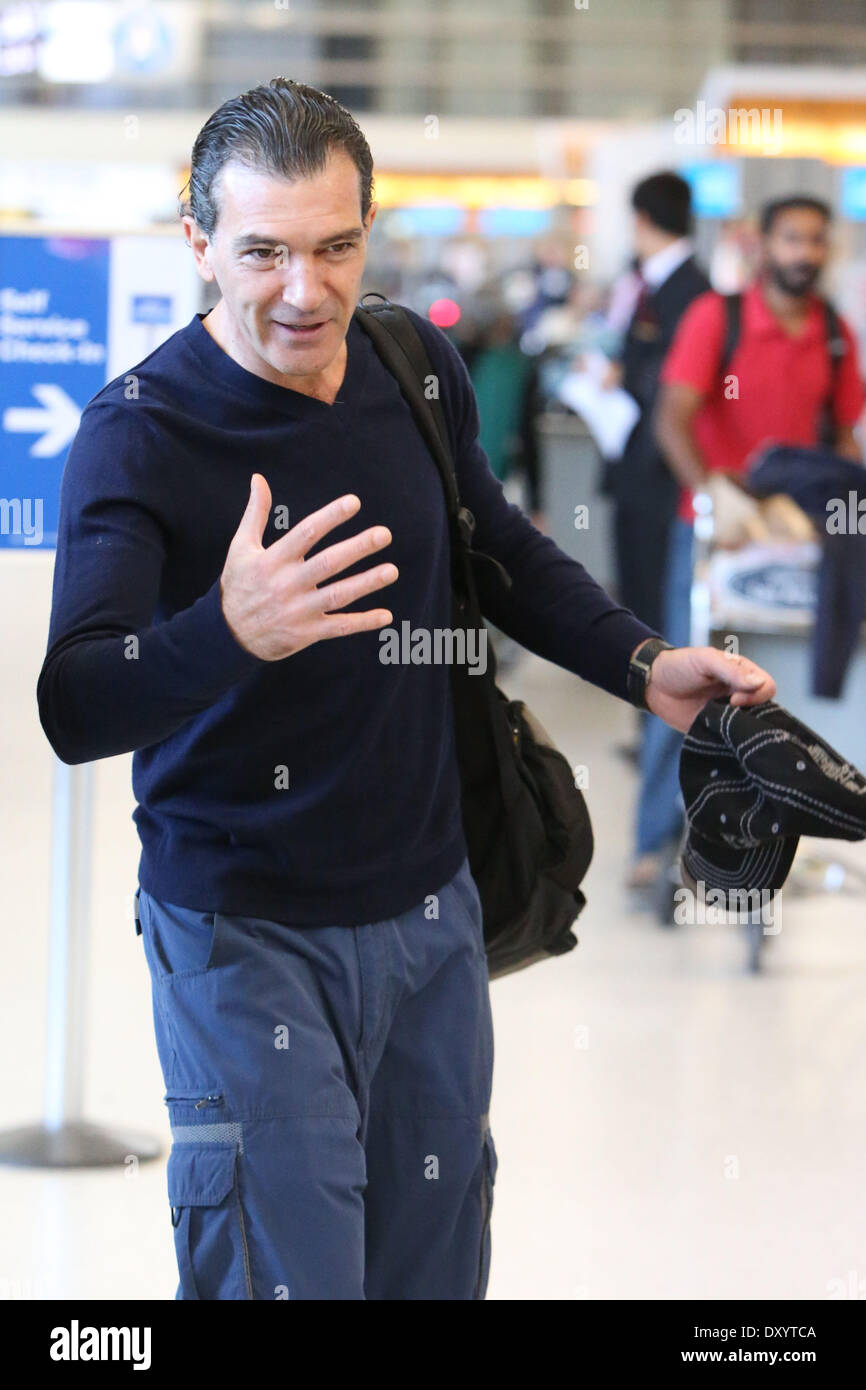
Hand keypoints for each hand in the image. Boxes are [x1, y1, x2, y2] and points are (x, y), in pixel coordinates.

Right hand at [220, 474, 397, 660]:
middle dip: (357, 548)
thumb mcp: (240, 548)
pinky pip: (339, 627)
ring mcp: (298, 611)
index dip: (330, 517)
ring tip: (392, 570)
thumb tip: (258, 478)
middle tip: (384, 534)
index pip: (306, 533)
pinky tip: (386, 615)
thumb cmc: (238, 584)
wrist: (228, 635)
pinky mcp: (306, 633)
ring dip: (366, 583)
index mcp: (272, 560)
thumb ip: (255, 513)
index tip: (354, 502)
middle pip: (328, 563)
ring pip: (338, 595)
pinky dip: (362, 623)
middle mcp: (287, 584)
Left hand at [642, 646, 775, 732]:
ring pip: (749, 727)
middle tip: (729, 716)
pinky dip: (730, 743)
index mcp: (742, 674)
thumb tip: (759, 682)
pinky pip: (731, 740)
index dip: (756, 695)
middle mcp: (740, 695)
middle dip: (753, 716)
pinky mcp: (716, 731)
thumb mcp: (705, 660)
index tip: (733, 699)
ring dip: (741, 730)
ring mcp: (728, 714)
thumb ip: (731, 670)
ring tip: (724, 730)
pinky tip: (721, 741)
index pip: (766, 687)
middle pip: (763, 709)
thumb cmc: (678, 666)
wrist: (652, 685)